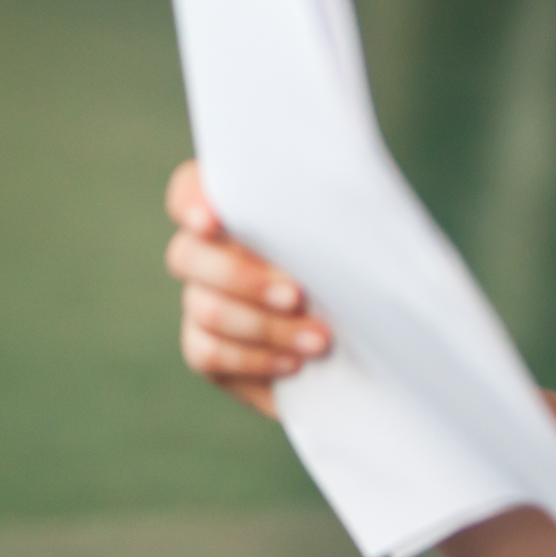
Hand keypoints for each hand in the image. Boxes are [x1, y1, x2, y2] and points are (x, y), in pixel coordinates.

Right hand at [163, 159, 330, 416]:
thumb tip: (328, 203)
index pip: (187, 192)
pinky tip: (294, 364)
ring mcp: (199, 300)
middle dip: (243, 278)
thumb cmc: (354, 259)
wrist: (368, 326)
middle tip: (298, 296)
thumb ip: (327, 207)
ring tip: (319, 341)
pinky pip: (208, 354)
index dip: (191, 204)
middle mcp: (203, 251)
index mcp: (231, 207)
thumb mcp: (350, 226)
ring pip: (206, 310)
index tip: (214, 221)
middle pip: (187, 256)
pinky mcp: (204, 348)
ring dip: (266, 328)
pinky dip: (253, 360)